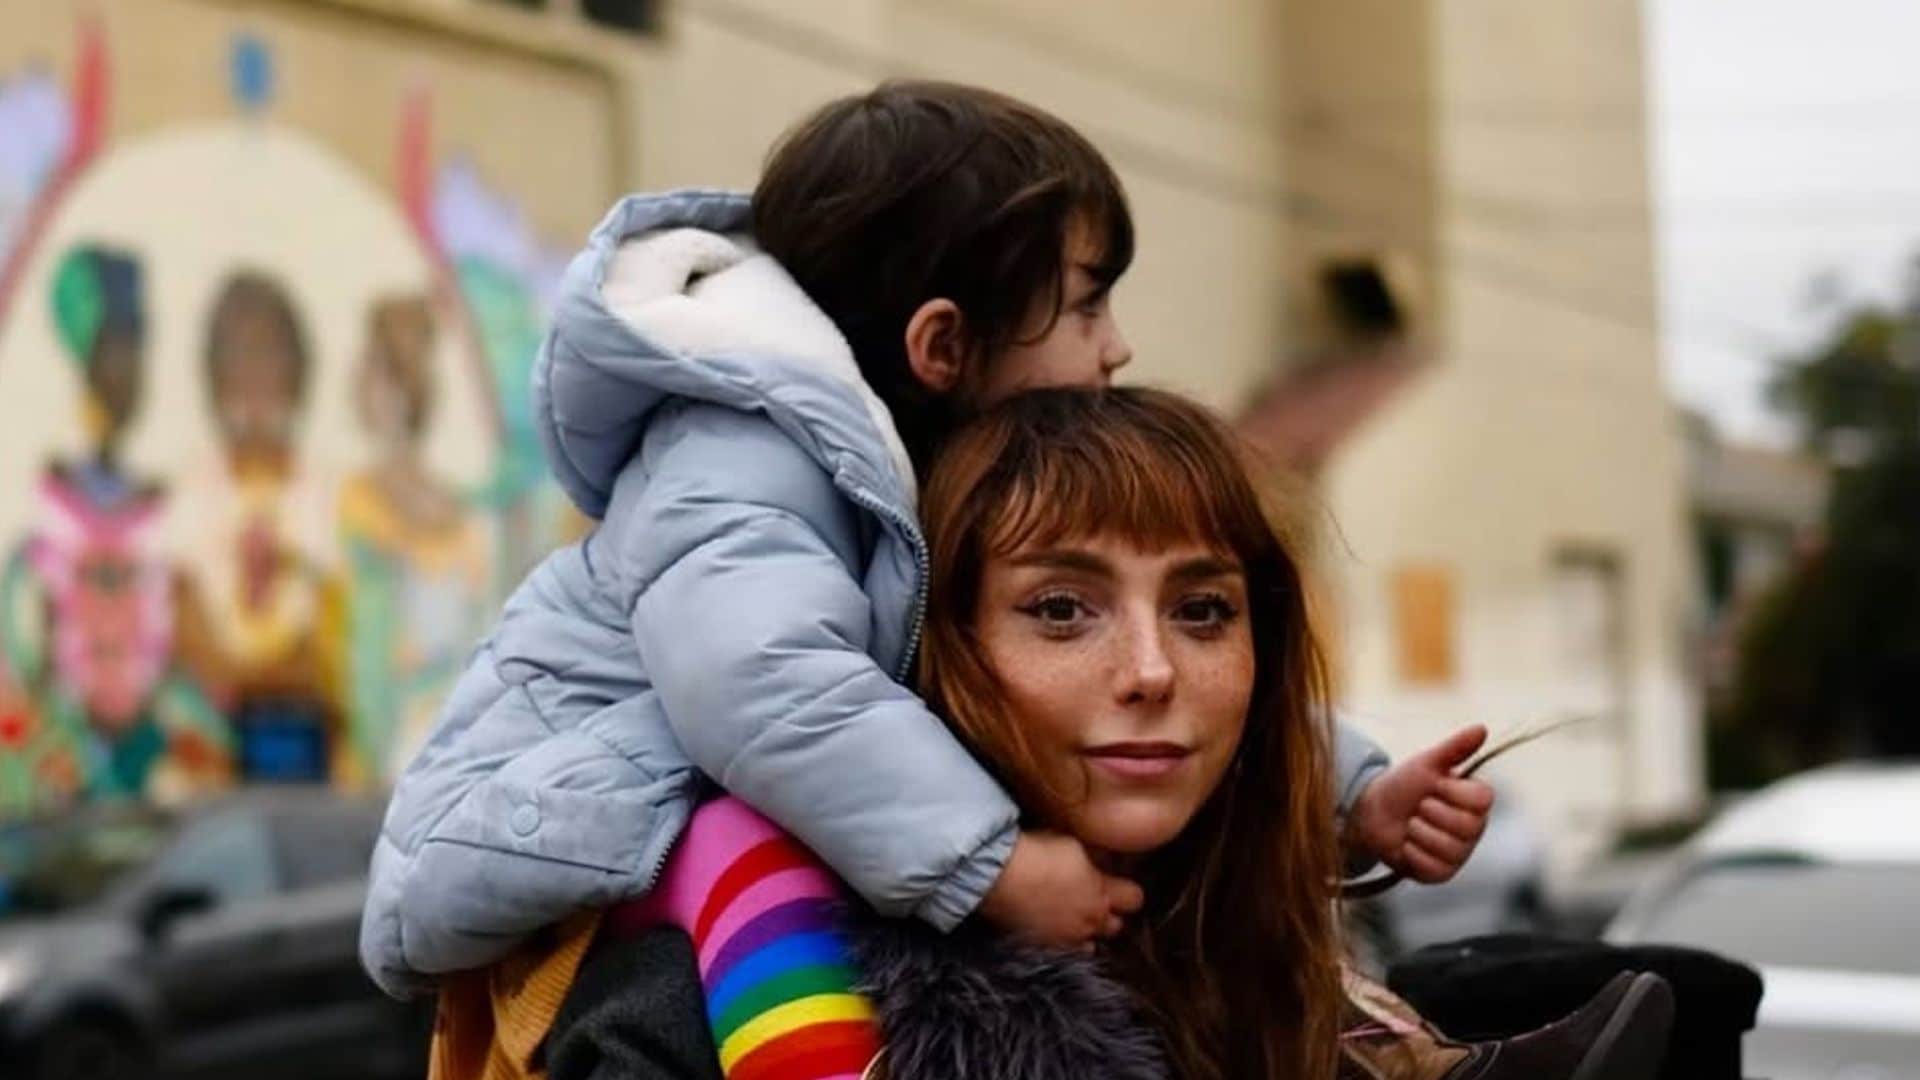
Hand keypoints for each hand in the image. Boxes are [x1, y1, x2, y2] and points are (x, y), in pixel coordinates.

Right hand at [978, 829, 1143, 947]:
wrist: (999, 877)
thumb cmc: (1038, 854)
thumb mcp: (1074, 845)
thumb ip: (1095, 858)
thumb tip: (1104, 859)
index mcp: (1102, 893)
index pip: (1134, 899)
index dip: (1128, 891)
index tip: (1118, 884)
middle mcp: (1090, 922)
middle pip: (1116, 927)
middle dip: (1109, 915)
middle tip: (1096, 901)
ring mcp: (1066, 939)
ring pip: (1090, 946)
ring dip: (1087, 933)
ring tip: (1074, 919)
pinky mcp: (1043, 948)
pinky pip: (1062, 953)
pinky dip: (1063, 944)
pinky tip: (1052, 929)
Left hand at [1346, 725, 1495, 883]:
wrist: (1372, 811)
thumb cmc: (1404, 785)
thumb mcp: (1426, 762)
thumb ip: (1455, 747)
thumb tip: (1482, 727)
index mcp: (1476, 801)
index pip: (1483, 799)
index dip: (1452, 791)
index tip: (1434, 785)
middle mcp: (1474, 828)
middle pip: (1466, 826)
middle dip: (1430, 812)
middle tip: (1418, 806)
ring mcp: (1459, 853)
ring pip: (1448, 847)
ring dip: (1418, 832)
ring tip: (1411, 824)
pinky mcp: (1441, 873)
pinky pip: (1432, 867)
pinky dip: (1412, 853)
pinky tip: (1406, 844)